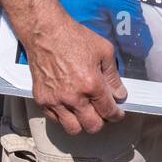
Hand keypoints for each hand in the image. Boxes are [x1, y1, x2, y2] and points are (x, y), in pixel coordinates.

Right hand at [24, 15, 126, 134]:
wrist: (46, 33)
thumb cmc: (75, 38)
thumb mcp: (104, 52)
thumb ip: (113, 77)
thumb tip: (119, 94)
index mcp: (91, 84)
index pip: (108, 111)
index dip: (117, 115)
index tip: (117, 114)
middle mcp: (73, 96)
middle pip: (92, 126)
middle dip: (101, 122)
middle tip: (103, 113)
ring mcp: (55, 100)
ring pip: (73, 129)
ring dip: (83, 124)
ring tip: (86, 112)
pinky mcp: (42, 100)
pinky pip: (55, 120)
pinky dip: (65, 118)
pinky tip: (71, 106)